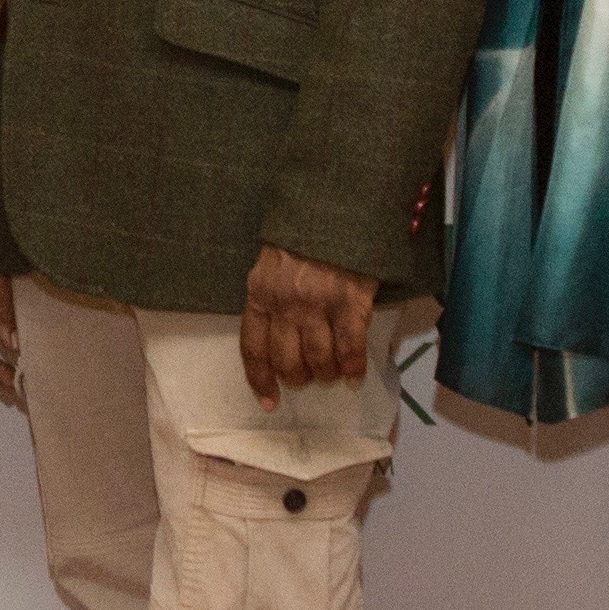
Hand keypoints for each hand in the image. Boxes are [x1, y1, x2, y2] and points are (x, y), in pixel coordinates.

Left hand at [239, 243, 374, 401]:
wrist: (337, 208)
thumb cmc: (304, 236)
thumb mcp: (272, 265)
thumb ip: (271, 297)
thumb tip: (282, 338)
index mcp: (260, 294)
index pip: (253, 348)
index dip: (260, 379)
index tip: (269, 401)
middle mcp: (285, 304)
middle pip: (287, 360)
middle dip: (298, 377)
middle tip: (309, 378)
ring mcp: (317, 304)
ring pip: (318, 359)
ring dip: (326, 374)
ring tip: (332, 375)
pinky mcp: (349, 303)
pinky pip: (350, 347)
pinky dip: (353, 367)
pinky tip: (355, 376)